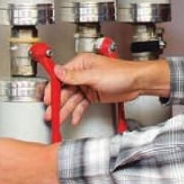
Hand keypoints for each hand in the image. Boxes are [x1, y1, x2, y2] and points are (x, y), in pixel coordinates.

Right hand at [43, 53, 170, 125]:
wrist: (137, 83)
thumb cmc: (121, 73)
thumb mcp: (95, 75)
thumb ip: (74, 76)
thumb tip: (57, 71)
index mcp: (81, 64)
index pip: (60, 77)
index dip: (52, 89)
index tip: (47, 99)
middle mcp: (82, 74)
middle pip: (65, 90)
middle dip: (57, 103)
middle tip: (50, 114)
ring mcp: (87, 85)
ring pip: (72, 99)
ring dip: (65, 110)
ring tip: (58, 119)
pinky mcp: (93, 95)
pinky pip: (81, 105)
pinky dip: (77, 112)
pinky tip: (73, 119)